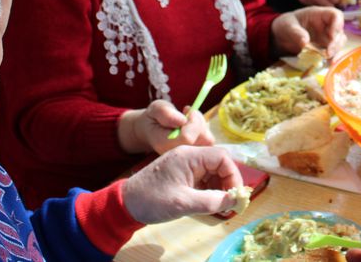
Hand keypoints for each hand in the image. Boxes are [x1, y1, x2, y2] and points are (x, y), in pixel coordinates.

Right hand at [118, 100, 213, 154]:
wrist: (152, 130)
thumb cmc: (154, 118)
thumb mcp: (156, 109)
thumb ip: (166, 113)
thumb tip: (181, 120)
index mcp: (165, 145)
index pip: (188, 138)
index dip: (192, 121)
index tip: (186, 110)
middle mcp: (179, 155)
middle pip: (203, 141)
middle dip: (199, 122)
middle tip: (189, 113)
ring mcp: (188, 157)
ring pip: (208, 141)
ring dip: (202, 125)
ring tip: (190, 118)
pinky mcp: (196, 154)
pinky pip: (209, 142)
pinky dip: (205, 129)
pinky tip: (194, 125)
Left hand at [122, 145, 241, 222]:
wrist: (125, 204)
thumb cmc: (151, 200)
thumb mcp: (183, 203)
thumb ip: (210, 201)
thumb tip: (233, 201)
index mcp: (189, 156)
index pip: (222, 157)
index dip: (233, 175)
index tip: (235, 194)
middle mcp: (189, 156)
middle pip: (218, 163)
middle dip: (227, 182)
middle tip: (230, 202)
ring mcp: (185, 165)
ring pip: (212, 171)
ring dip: (219, 187)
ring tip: (219, 205)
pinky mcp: (181, 174)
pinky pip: (202, 178)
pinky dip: (209, 189)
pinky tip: (208, 202)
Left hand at [271, 6, 346, 58]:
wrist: (280, 37)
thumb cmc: (285, 25)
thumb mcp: (287, 26)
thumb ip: (296, 32)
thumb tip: (305, 42)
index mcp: (319, 15)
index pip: (335, 15)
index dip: (337, 25)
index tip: (331, 36)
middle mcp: (326, 26)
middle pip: (339, 32)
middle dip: (336, 43)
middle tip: (328, 53)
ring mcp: (326, 38)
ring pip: (338, 44)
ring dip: (335, 52)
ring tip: (327, 60)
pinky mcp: (324, 49)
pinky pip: (331, 53)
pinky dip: (330, 59)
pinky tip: (326, 64)